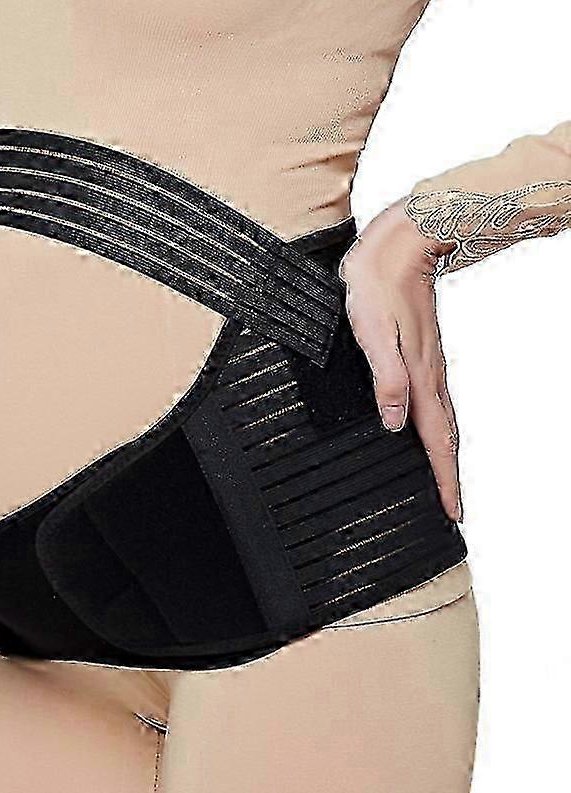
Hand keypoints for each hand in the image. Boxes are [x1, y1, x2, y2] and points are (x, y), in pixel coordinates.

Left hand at [339, 199, 461, 520]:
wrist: (400, 246)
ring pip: (442, 420)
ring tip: (444, 478)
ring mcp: (429, 365)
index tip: (453, 511)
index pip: (436, 439)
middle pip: (445, 436)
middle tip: (453, 507)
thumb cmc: (379, 287)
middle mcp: (429, 376)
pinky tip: (428, 428)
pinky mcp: (422, 354)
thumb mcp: (373, 334)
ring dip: (444, 453)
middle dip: (449, 474)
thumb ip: (386, 379)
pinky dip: (437, 426)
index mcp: (419, 377)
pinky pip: (435, 402)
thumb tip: (393, 422)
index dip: (443, 477)